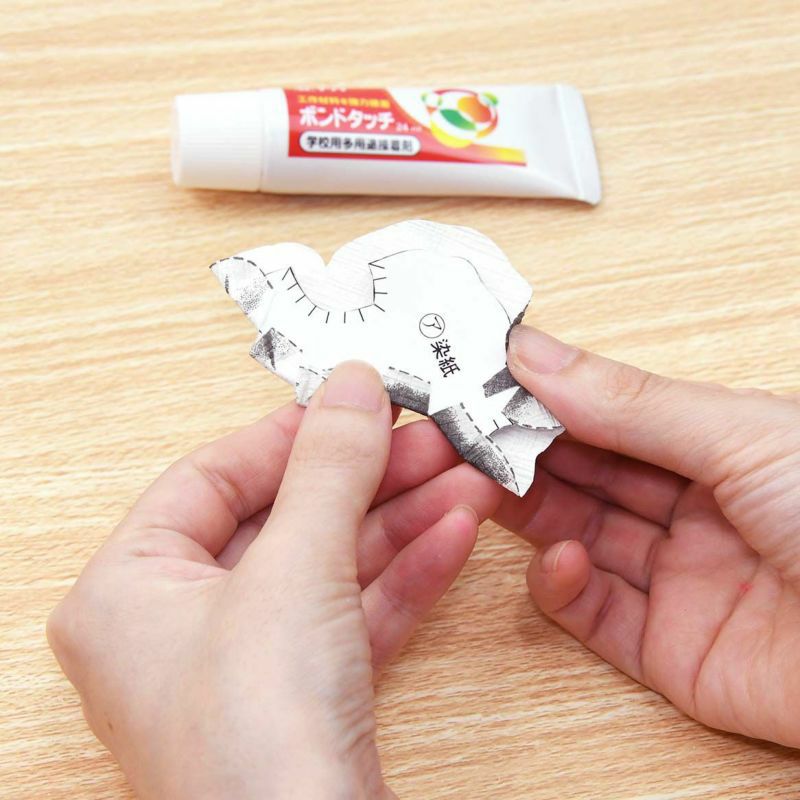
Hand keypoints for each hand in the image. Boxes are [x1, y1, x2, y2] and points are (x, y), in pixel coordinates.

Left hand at [47, 362, 502, 798]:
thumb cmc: (252, 738)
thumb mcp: (292, 570)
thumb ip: (325, 469)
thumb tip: (351, 387)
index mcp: (132, 587)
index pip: (212, 476)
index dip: (288, 435)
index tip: (352, 404)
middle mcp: (180, 625)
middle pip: (285, 518)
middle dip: (367, 477)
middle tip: (426, 436)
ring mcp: (247, 663)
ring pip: (332, 563)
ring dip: (402, 518)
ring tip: (463, 475)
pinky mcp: (306, 696)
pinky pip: (357, 611)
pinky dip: (408, 570)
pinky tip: (457, 529)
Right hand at [498, 325, 799, 747]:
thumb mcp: (738, 436)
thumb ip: (626, 402)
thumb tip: (534, 353)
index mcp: (720, 447)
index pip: (610, 415)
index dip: (548, 396)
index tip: (488, 380)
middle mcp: (696, 511)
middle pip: (587, 476)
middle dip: (527, 451)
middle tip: (468, 433)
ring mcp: (679, 581)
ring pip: (578, 536)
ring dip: (528, 512)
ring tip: (485, 486)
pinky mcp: (668, 652)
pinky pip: (592, 613)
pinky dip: (561, 587)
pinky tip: (560, 561)